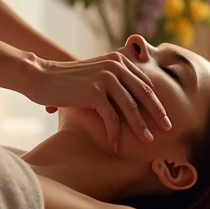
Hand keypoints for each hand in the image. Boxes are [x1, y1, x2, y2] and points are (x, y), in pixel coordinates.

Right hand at [24, 51, 171, 152]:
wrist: (41, 77)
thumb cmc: (67, 81)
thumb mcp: (95, 75)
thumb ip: (113, 82)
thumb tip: (132, 101)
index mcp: (119, 61)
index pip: (144, 83)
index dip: (156, 101)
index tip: (163, 117)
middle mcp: (115, 66)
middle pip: (144, 93)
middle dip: (157, 113)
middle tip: (168, 129)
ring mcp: (106, 77)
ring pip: (130, 107)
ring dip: (140, 127)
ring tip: (147, 142)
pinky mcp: (94, 91)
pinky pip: (111, 118)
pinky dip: (114, 134)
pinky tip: (115, 147)